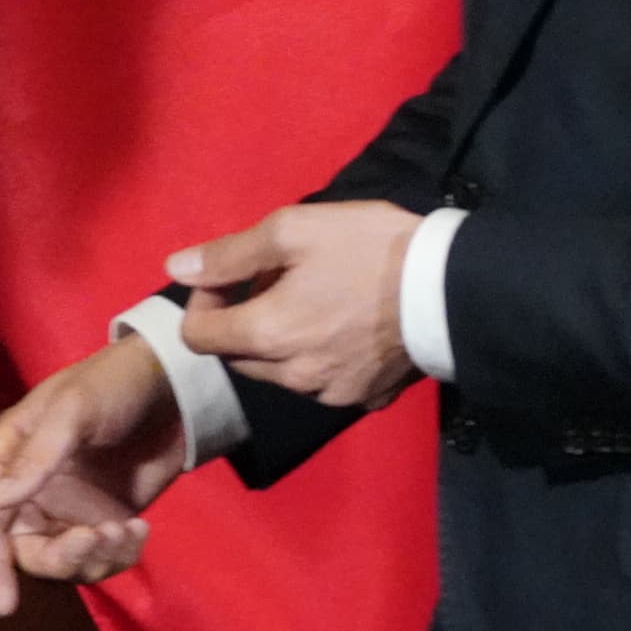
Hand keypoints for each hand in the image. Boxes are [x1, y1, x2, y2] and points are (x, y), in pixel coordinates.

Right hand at [0, 336, 191, 615]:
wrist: (171, 386)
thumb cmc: (110, 385)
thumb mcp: (71, 412)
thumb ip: (36, 459)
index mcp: (9, 461)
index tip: (4, 605)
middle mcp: (33, 492)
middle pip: (25, 552)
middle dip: (59, 557)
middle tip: (94, 539)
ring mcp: (71, 509)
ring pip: (67, 564)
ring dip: (96, 557)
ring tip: (124, 528)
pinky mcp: (106, 520)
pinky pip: (104, 559)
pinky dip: (121, 555)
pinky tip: (140, 528)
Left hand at [171, 200, 422, 408]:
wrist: (454, 287)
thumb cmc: (367, 250)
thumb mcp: (292, 231)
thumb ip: (229, 254)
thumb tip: (175, 268)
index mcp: (268, 334)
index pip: (198, 338)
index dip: (203, 303)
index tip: (231, 277)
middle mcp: (294, 376)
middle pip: (237, 356)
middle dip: (240, 320)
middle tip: (275, 281)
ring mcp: (333, 393)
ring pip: (279, 373)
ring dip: (278, 342)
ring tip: (312, 300)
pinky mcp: (367, 398)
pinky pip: (321, 383)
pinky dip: (317, 359)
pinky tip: (341, 327)